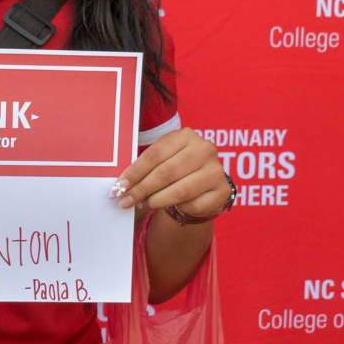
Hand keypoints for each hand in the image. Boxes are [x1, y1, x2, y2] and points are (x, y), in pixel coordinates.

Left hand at [114, 128, 229, 217]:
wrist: (203, 186)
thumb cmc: (177, 171)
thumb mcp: (162, 161)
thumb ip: (144, 170)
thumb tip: (121, 187)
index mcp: (186, 135)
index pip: (154, 154)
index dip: (135, 172)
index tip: (120, 186)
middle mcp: (204, 149)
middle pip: (166, 172)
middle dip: (142, 189)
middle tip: (126, 200)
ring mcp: (216, 169)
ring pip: (180, 190)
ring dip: (157, 200)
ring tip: (145, 204)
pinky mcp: (223, 190)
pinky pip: (194, 204)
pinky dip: (179, 208)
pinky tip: (174, 207)